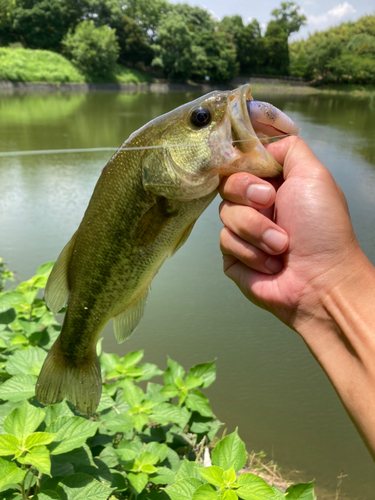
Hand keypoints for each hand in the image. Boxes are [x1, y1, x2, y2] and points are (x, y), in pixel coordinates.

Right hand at [219, 136, 363, 331]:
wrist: (320, 280)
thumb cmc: (322, 229)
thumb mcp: (314, 175)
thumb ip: (289, 148)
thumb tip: (262, 146)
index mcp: (275, 184)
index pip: (242, 164)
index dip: (246, 171)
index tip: (265, 184)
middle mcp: (257, 205)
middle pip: (228, 185)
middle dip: (249, 197)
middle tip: (272, 207)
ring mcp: (244, 231)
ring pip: (225, 214)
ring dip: (256, 230)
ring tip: (280, 247)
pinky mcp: (234, 256)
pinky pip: (225, 242)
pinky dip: (250, 253)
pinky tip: (271, 265)